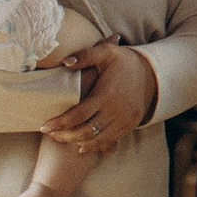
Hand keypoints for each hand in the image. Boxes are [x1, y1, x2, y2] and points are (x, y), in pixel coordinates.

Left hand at [46, 42, 158, 156]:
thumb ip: (85, 56)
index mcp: (106, 94)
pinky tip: (80, 144)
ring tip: (61, 138)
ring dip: (76, 141)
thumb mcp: (107, 52)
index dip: (59, 123)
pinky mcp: (129, 126)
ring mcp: (124, 121)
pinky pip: (108, 141)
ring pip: (95, 139)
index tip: (44, 126)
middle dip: (64, 135)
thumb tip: (65, 63)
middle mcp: (116, 111)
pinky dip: (92, 145)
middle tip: (50, 134)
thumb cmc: (124, 62)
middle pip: (85, 131)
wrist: (152, 74)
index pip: (78, 114)